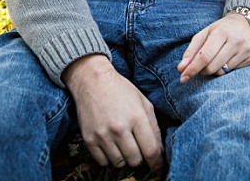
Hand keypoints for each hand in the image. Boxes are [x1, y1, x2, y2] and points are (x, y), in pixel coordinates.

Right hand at [62, 54, 162, 171]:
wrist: (93, 82)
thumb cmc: (122, 91)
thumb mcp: (144, 103)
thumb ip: (154, 128)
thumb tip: (160, 151)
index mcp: (137, 118)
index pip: (151, 150)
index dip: (157, 164)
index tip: (158, 168)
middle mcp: (119, 129)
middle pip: (135, 160)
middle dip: (141, 159)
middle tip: (139, 151)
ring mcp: (102, 135)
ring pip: (119, 163)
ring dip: (125, 159)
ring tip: (125, 145)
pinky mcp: (89, 140)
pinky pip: (103, 162)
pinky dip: (110, 159)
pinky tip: (112, 146)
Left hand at [177, 13, 249, 81]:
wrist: (246, 23)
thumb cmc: (222, 29)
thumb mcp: (205, 33)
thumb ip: (192, 50)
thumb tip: (181, 68)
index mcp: (222, 32)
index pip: (205, 56)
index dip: (193, 68)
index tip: (183, 77)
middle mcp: (236, 41)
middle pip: (213, 67)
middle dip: (202, 71)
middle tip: (200, 67)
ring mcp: (246, 49)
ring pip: (223, 72)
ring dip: (214, 70)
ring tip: (216, 59)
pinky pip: (233, 72)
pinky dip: (226, 69)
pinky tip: (228, 59)